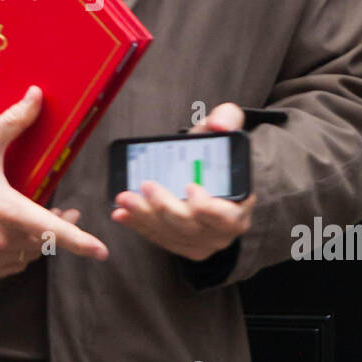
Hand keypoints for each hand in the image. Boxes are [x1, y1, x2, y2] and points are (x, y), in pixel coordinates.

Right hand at [0, 85, 107, 281]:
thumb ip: (14, 121)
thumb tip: (36, 94)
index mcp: (3, 208)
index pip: (49, 229)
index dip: (78, 241)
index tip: (101, 251)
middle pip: (44, 242)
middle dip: (59, 228)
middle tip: (67, 213)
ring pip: (28, 256)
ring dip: (37, 242)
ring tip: (39, 223)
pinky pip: (8, 268)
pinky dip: (16, 254)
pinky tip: (12, 237)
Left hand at [110, 102, 255, 261]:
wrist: (206, 172)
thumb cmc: (215, 151)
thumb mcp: (226, 127)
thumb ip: (228, 118)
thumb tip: (220, 124)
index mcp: (240, 205)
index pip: (227, 217)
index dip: (209, 207)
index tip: (190, 186)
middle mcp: (222, 230)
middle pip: (191, 226)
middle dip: (166, 207)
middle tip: (147, 185)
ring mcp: (200, 241)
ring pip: (170, 233)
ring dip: (145, 216)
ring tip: (125, 198)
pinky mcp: (180, 244)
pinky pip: (157, 237)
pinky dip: (138, 225)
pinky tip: (121, 213)